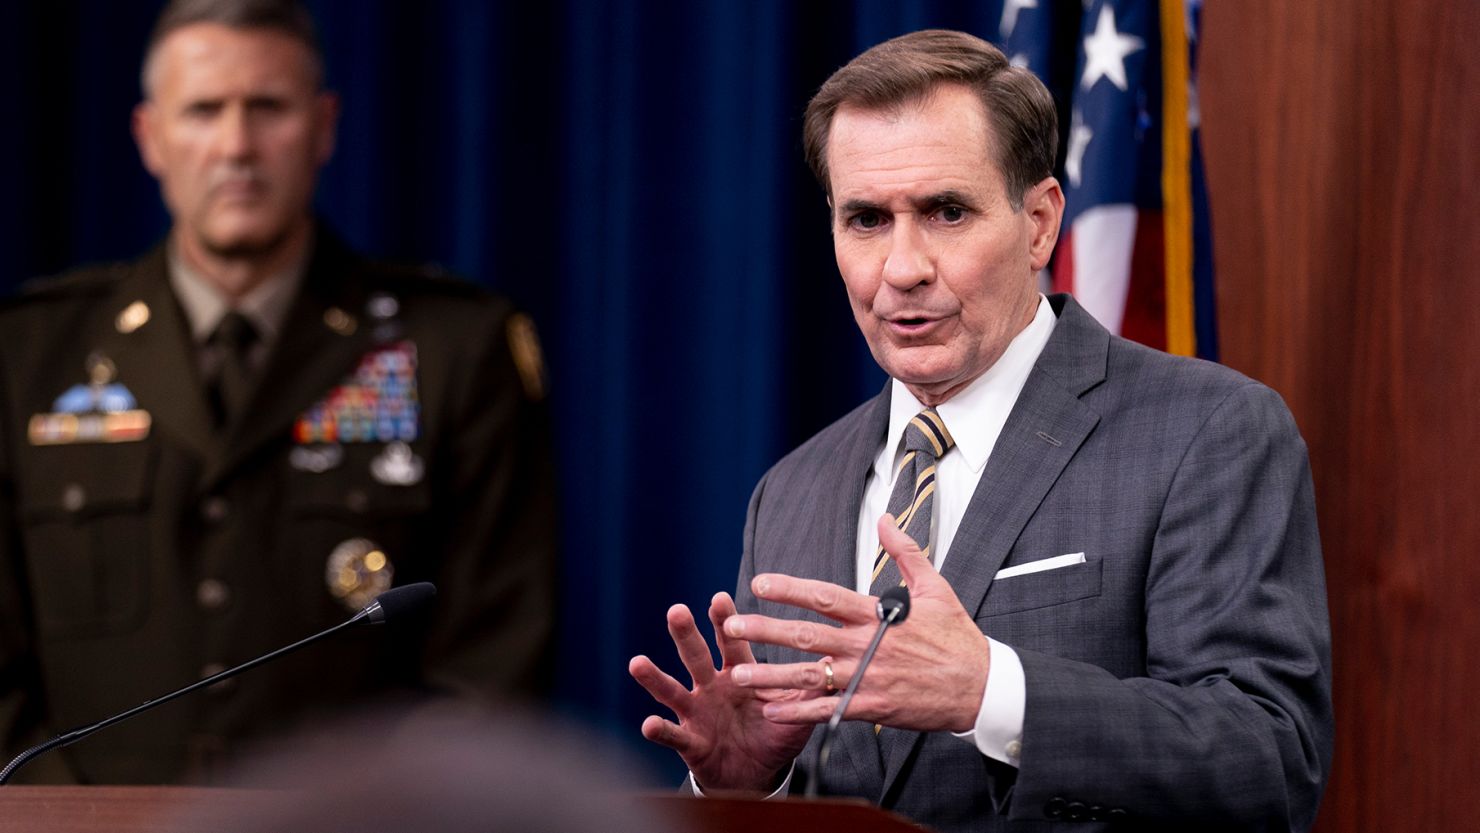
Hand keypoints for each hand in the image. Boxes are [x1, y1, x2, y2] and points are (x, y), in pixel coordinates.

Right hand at [628, 592, 816, 792]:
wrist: (757, 773)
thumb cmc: (774, 733)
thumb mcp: (796, 710)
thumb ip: (812, 686)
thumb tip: (835, 659)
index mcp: (739, 673)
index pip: (731, 642)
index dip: (724, 621)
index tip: (719, 598)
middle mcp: (712, 686)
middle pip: (696, 656)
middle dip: (687, 634)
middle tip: (677, 611)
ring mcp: (697, 712)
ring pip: (673, 690)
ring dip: (655, 677)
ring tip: (638, 662)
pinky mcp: (690, 741)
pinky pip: (673, 734)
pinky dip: (661, 730)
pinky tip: (649, 724)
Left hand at [725, 514, 989, 731]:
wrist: (981, 686)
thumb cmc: (957, 637)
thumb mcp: (936, 587)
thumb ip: (905, 551)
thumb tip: (886, 518)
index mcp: (877, 615)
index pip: (825, 597)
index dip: (790, 589)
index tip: (760, 583)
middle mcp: (866, 646)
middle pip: (807, 636)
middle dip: (766, 629)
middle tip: (732, 624)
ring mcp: (867, 679)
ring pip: (809, 676)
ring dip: (771, 674)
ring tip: (738, 673)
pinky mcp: (872, 707)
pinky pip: (827, 710)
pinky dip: (798, 712)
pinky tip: (770, 711)